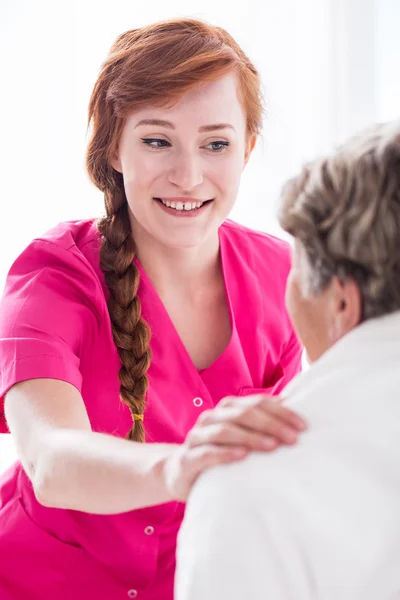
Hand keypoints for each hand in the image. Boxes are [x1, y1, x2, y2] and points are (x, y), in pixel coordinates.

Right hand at [163, 394, 306, 500]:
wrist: (180, 472)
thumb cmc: (219, 452)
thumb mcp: (240, 436)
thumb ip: (262, 425)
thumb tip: (296, 412)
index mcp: (227, 409)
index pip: (257, 403)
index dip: (281, 412)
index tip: (303, 426)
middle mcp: (211, 418)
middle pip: (243, 413)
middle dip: (271, 424)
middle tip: (293, 439)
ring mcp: (197, 437)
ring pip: (225, 430)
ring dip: (251, 437)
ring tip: (273, 447)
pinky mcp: (187, 459)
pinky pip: (206, 453)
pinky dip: (225, 453)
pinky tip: (242, 456)